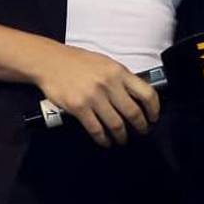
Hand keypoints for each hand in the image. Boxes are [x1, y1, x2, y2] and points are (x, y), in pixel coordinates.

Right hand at [32, 43, 158, 146]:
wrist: (50, 62)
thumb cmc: (77, 61)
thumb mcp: (105, 63)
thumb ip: (120, 78)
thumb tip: (135, 95)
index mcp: (119, 72)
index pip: (146, 93)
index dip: (154, 109)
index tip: (154, 117)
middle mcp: (109, 84)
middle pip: (133, 112)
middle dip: (140, 126)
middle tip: (142, 131)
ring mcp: (94, 97)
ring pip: (116, 124)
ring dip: (122, 136)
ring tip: (122, 139)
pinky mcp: (79, 108)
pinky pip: (96, 129)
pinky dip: (103, 139)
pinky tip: (106, 141)